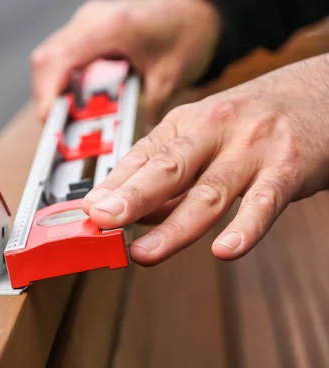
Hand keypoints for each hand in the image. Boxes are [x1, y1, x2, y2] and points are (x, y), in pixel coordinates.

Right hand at [30, 0, 220, 126]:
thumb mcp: (170, 78)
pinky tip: (74, 103)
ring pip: (49, 60)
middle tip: (56, 130)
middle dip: (47, 100)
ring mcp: (87, 24)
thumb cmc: (190, 31)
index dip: (47, 96)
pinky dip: (62, 83)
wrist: (200, 10)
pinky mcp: (88, 32)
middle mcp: (92, 21)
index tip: (50, 124)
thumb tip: (127, 147)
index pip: (59, 61)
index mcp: (111, 28)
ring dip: (52, 93)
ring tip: (64, 121)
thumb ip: (145, 113)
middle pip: (46, 62)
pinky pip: (61, 58)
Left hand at [81, 53, 328, 265]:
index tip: (86, 211)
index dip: (111, 185)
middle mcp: (215, 130)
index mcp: (186, 123)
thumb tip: (132, 213)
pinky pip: (265, 201)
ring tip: (144, 253)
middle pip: (167, 169)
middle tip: (102, 222)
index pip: (141, 157)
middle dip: (131, 198)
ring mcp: (252, 148)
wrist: (319, 90)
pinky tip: (224, 250)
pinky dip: (245, 228)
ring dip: (173, 227)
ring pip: (208, 192)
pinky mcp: (290, 166)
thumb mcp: (203, 134)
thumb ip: (170, 175)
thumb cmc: (252, 118)